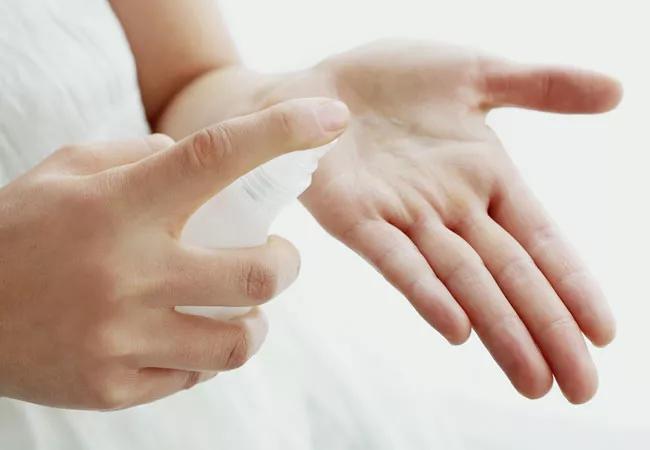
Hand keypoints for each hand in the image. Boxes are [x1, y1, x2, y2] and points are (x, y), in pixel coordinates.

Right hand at [0, 98, 347, 409]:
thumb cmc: (16, 232)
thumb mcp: (66, 172)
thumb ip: (137, 157)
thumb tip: (200, 158)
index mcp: (119, 206)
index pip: (217, 156)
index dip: (281, 132)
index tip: (329, 119)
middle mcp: (128, 274)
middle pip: (259, 274)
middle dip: (286, 263)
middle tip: (276, 255)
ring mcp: (122, 338)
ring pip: (240, 340)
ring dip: (254, 319)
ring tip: (237, 306)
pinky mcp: (114, 387)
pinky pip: (195, 375)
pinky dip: (204, 354)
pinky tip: (181, 334)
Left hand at [264, 40, 620, 402]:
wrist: (315, 87)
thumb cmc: (389, 82)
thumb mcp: (475, 74)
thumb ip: (541, 86)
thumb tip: (619, 91)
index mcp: (486, 181)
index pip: (540, 241)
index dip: (572, 284)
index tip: (605, 333)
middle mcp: (451, 210)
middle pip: (509, 276)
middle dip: (546, 329)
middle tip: (581, 388)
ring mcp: (405, 219)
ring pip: (461, 281)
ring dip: (497, 329)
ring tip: (532, 379)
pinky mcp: (355, 218)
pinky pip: (396, 259)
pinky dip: (426, 292)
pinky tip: (457, 328)